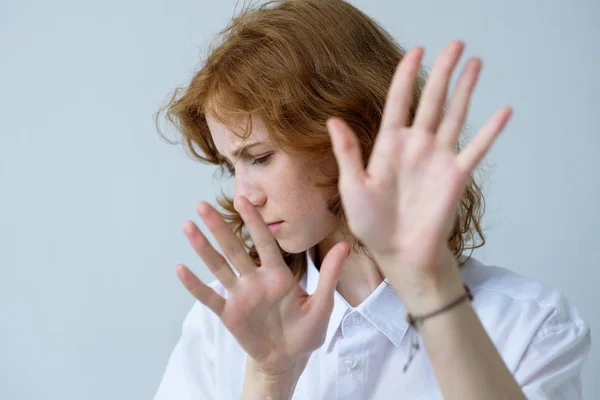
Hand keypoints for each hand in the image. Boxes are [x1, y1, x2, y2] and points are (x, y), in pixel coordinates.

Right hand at [175, 195, 349, 375]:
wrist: (289, 359)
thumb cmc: (306, 331)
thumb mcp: (322, 304)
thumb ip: (329, 275)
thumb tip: (345, 245)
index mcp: (278, 275)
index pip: (264, 242)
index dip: (254, 222)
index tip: (244, 199)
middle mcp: (255, 280)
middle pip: (234, 249)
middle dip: (219, 228)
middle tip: (202, 205)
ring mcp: (240, 296)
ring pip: (219, 267)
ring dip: (203, 248)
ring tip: (188, 227)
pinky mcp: (230, 314)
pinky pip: (210, 298)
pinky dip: (195, 286)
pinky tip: (180, 269)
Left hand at [326, 40, 511, 306]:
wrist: (399, 254)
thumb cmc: (372, 224)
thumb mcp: (353, 186)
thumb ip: (348, 152)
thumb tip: (333, 119)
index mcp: (389, 145)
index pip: (399, 102)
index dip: (406, 75)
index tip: (416, 51)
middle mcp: (416, 146)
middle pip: (431, 100)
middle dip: (443, 71)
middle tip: (456, 43)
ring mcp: (438, 159)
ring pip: (455, 115)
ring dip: (466, 90)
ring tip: (475, 63)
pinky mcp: (456, 176)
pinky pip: (476, 149)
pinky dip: (490, 131)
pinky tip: (503, 111)